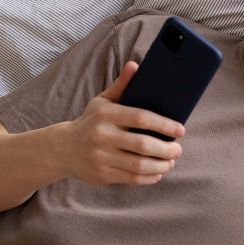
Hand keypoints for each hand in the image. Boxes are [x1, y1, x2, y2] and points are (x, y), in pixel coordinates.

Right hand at [62, 61, 184, 185]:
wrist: (63, 149)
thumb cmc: (91, 122)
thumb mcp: (102, 102)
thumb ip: (121, 85)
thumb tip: (135, 65)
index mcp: (106, 114)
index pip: (140, 118)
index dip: (164, 125)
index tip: (180, 130)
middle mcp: (102, 136)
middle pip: (143, 145)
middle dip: (167, 149)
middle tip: (178, 149)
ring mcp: (101, 157)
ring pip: (139, 165)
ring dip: (162, 165)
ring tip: (171, 162)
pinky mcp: (102, 174)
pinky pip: (132, 179)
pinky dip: (150, 177)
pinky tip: (158, 172)